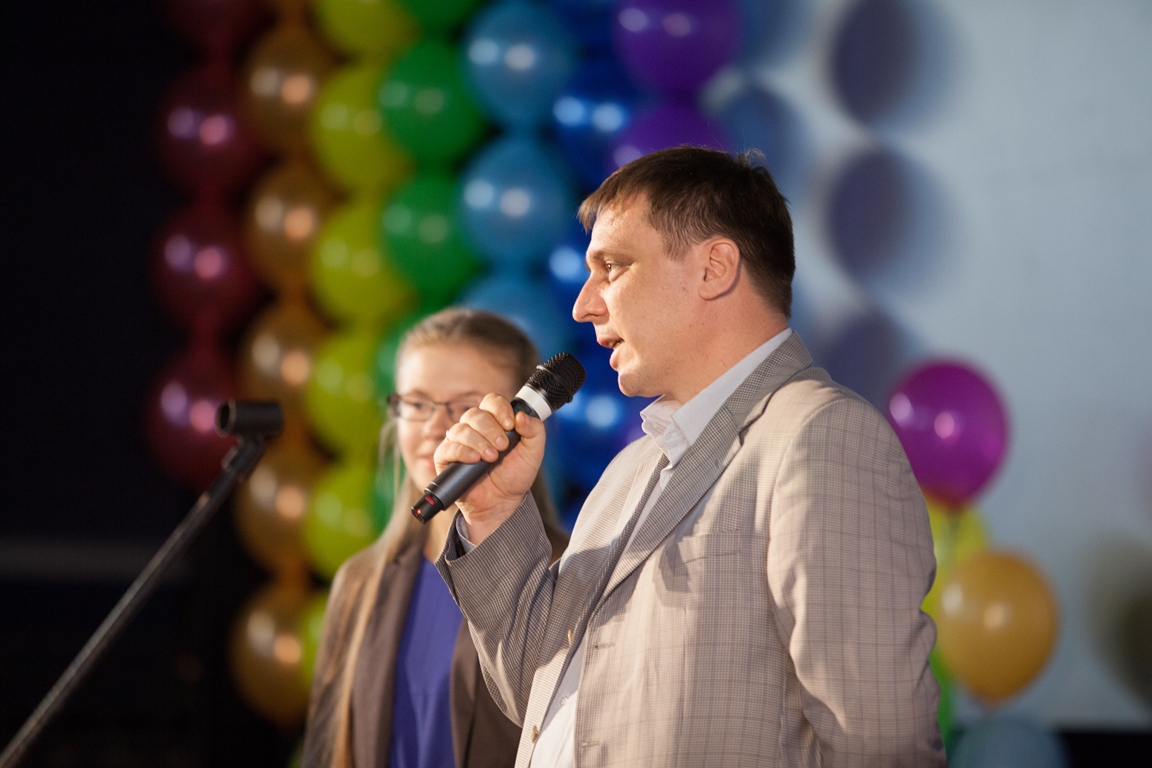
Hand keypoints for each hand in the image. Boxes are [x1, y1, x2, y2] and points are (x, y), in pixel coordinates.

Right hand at [433, 393, 545, 544]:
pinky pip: (448, 447)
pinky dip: (462, 451)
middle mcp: (474, 429)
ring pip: (461, 429)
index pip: (491, 401)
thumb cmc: (515, 476)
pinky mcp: (445, 458)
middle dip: (491, 429)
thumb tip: (521, 415)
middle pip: (475, 414)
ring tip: (491, 458)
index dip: (500, 409)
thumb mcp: (533, 453)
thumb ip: (534, 431)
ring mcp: (458, 442)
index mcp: (494, 422)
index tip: (510, 424)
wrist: (502, 503)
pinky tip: (474, 459)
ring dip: (478, 442)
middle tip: (502, 447)